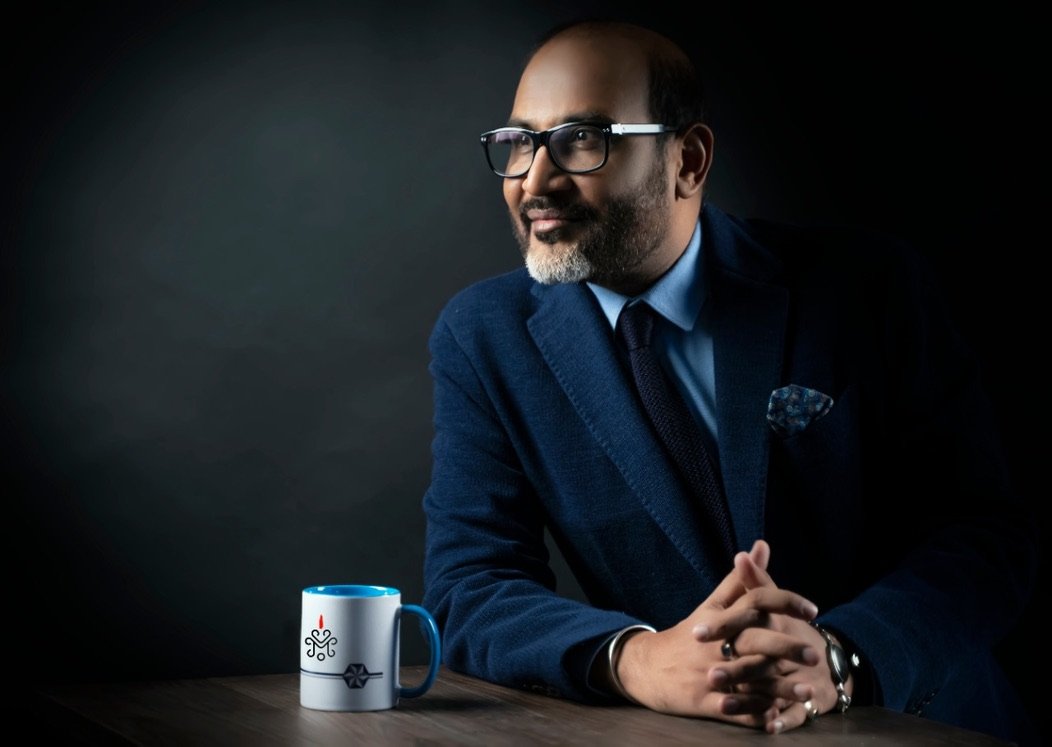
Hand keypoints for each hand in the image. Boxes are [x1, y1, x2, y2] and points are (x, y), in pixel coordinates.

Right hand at [616, 541, 819, 728]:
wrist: (647, 667)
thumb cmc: (689, 635)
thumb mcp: (711, 606)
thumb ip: (740, 580)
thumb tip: (760, 546)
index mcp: (720, 618)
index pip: (754, 601)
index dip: (784, 602)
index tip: (813, 609)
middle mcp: (714, 644)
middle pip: (753, 641)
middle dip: (784, 647)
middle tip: (814, 654)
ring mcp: (708, 673)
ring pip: (749, 679)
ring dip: (778, 686)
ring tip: (807, 691)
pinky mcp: (702, 702)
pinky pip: (732, 710)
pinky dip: (754, 715)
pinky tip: (776, 717)